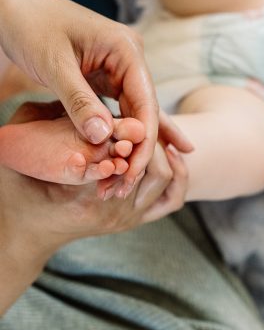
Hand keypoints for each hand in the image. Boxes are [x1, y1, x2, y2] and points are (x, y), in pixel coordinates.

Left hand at [0, 0, 192, 188]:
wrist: (10, 3)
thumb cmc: (29, 24)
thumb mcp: (53, 64)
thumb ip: (80, 101)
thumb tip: (103, 138)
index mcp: (127, 50)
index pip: (146, 103)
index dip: (142, 142)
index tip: (131, 173)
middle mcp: (130, 60)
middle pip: (144, 113)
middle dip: (136, 151)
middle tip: (125, 186)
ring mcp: (120, 69)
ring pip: (133, 116)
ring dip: (127, 148)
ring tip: (122, 182)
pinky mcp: (106, 77)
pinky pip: (118, 111)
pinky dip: (118, 135)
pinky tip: (129, 158)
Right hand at [0, 134, 186, 315]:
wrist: (26, 233)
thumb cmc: (20, 189)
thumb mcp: (21, 153)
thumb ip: (42, 121)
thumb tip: (76, 96)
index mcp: (85, 196)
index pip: (123, 159)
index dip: (127, 134)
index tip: (120, 120)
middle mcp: (114, 212)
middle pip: (153, 167)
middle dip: (147, 141)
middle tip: (136, 124)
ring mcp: (129, 218)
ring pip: (166, 179)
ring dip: (162, 153)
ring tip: (149, 133)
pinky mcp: (139, 219)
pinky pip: (173, 198)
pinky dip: (177, 174)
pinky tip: (168, 154)